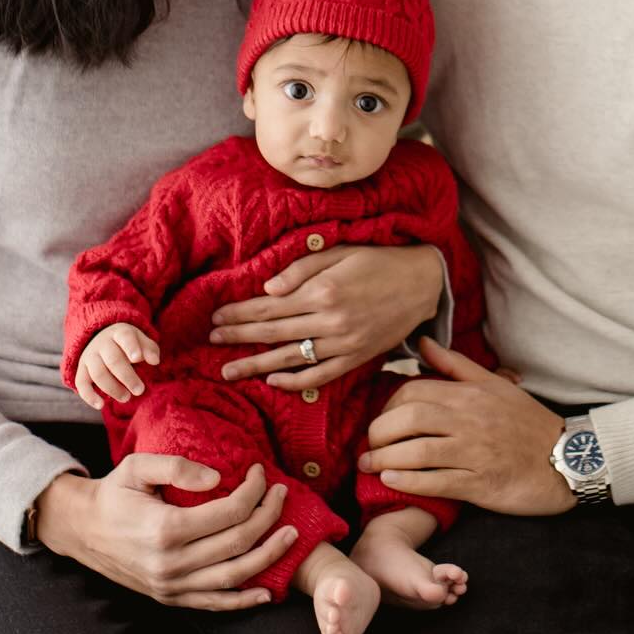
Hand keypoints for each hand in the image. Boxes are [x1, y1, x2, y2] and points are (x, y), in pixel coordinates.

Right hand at [36, 457, 298, 610]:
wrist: (83, 529)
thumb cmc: (114, 492)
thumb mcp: (138, 466)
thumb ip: (178, 466)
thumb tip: (218, 478)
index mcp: (165, 529)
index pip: (229, 513)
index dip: (253, 491)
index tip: (260, 472)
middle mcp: (171, 563)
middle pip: (238, 543)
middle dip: (268, 516)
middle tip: (282, 494)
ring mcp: (171, 586)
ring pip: (233, 577)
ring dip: (268, 556)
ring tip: (290, 535)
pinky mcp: (170, 598)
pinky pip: (214, 604)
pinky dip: (243, 601)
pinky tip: (267, 591)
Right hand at [75, 323, 160, 408]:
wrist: (101, 339)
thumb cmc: (127, 344)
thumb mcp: (140, 340)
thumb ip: (149, 349)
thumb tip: (154, 361)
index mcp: (119, 333)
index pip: (125, 337)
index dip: (131, 348)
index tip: (138, 359)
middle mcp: (102, 343)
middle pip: (113, 359)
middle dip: (127, 376)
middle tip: (140, 390)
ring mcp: (90, 357)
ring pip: (98, 373)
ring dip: (112, 388)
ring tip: (126, 398)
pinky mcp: (81, 370)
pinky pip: (81, 383)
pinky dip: (89, 396)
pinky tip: (101, 405)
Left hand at [210, 242, 443, 389]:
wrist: (421, 283)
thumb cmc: (377, 260)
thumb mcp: (340, 252)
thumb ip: (301, 270)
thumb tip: (267, 289)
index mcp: (322, 291)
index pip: (269, 306)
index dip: (240, 312)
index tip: (217, 316)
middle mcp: (330, 320)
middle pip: (273, 333)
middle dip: (239, 337)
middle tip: (213, 341)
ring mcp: (343, 343)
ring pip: (291, 358)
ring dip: (256, 365)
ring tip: (229, 371)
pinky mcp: (356, 358)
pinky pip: (320, 375)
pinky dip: (295, 380)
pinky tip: (273, 381)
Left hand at [358, 337, 574, 515]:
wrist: (567, 460)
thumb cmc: (527, 423)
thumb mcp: (494, 385)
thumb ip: (455, 365)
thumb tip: (421, 342)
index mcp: (469, 394)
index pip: (414, 391)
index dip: (388, 406)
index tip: (382, 421)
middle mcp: (469, 420)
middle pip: (410, 419)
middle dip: (380, 433)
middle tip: (369, 445)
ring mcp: (474, 452)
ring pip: (417, 452)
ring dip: (385, 460)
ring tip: (369, 466)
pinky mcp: (480, 483)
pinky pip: (436, 481)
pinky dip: (408, 482)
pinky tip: (391, 483)